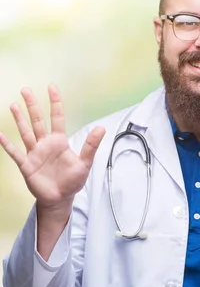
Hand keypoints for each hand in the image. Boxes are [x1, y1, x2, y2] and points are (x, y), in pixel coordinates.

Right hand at [0, 85, 105, 210]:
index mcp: (59, 141)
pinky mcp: (26, 165)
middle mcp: (45, 144)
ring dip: (19, 119)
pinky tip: (0, 134)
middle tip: (25, 90)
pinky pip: (15, 152)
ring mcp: (34, 153)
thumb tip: (102, 128)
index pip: (56, 118)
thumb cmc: (72, 181)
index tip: (52, 88)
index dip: (55, 103)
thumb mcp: (85, 163)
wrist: (60, 198)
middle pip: (37, 121)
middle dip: (32, 105)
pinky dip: (7, 144)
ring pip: (25, 132)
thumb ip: (91, 145)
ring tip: (14, 105)